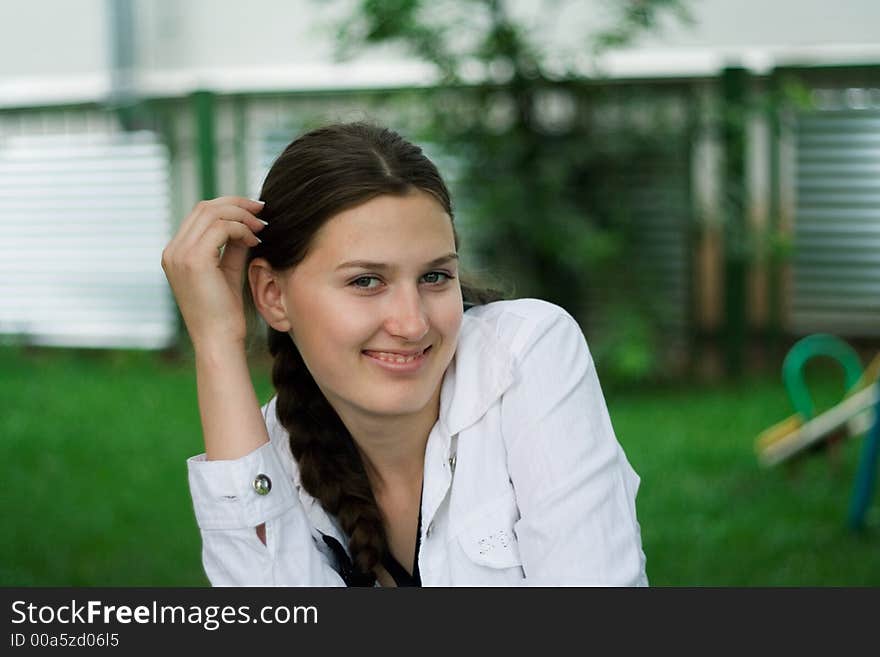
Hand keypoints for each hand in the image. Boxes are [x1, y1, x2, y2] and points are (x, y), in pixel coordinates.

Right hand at [161, 196, 266, 349]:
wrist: (218, 340)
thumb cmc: (225, 312)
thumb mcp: (228, 271)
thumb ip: (233, 246)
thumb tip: (246, 222)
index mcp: (176, 253)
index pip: (200, 214)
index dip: (229, 206)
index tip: (255, 212)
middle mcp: (172, 251)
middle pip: (204, 207)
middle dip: (236, 204)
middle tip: (262, 210)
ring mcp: (179, 254)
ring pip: (212, 213)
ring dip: (241, 216)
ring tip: (261, 228)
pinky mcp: (193, 260)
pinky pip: (220, 228)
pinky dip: (241, 229)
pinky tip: (254, 241)